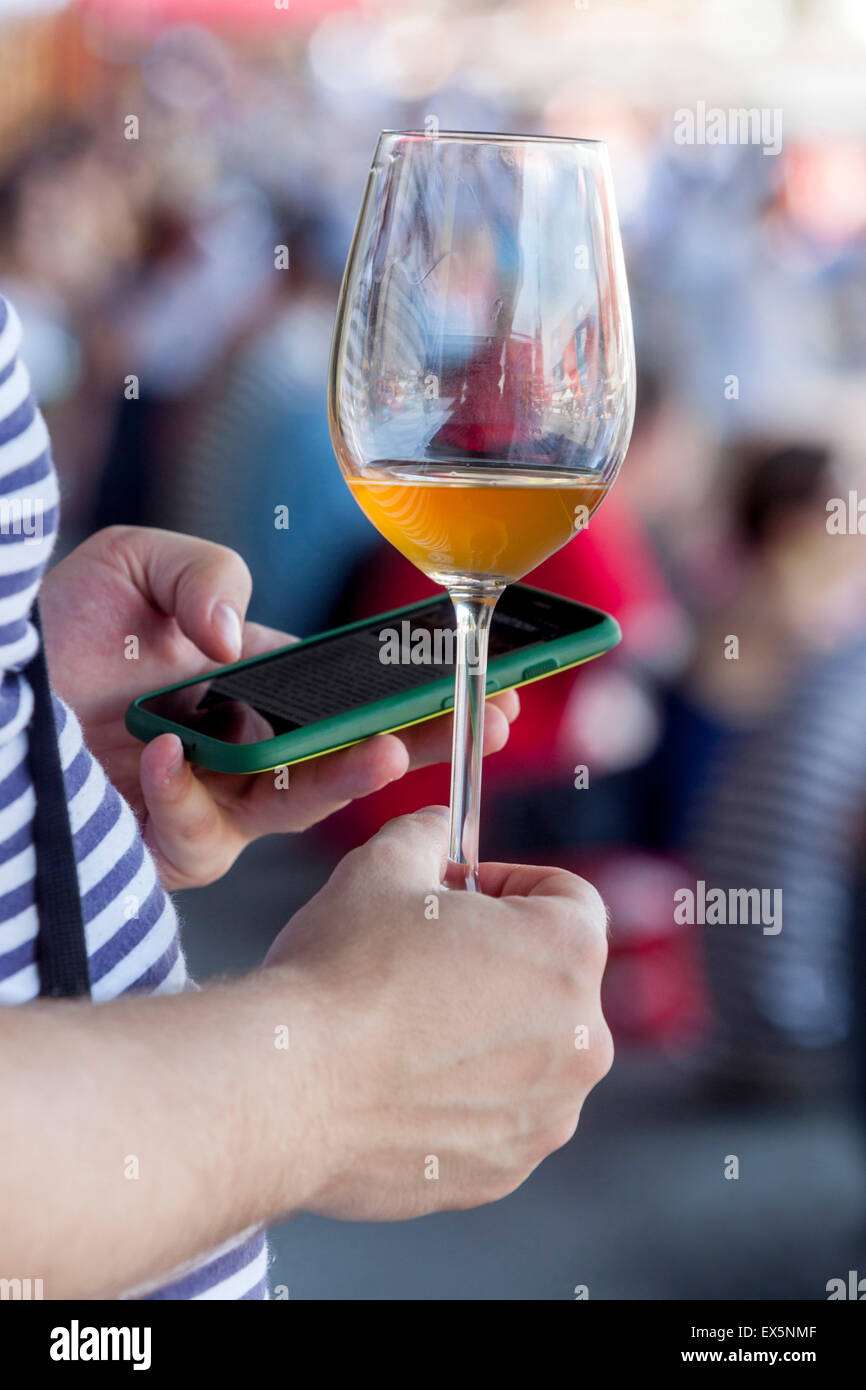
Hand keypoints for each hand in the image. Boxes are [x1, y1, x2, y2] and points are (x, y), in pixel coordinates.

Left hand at [39, 526, 518, 890]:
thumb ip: (204, 571)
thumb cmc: (67, 625)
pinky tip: (164, 754)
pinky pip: (200, 833)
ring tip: (383, 752)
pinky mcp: (173, 846)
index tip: (490, 679)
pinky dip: (185, 795)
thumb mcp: (137, 563)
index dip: (424, 689)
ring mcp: (221, 804)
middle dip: (428, 742)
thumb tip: (241, 638)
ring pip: (298, 807)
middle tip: (485, 723)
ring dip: (342, 779)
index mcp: (267, 687)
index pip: (361, 693)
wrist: (1, 674)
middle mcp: (256, 750)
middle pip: (356, 755)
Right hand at [266, 808, 612, 1218]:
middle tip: (419, 957)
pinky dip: (459, 1097)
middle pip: (549, 979)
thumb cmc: (338, 975)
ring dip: (479, 1031)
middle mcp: (580, 1040)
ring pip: (525, 1052)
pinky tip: (395, 1080)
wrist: (284, 1089)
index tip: (457, 896)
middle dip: (493, 961)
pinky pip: (496, 1115)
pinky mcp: (505, 1169)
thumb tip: (438, 829)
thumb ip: (428, 834)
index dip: (506, 883)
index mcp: (568, 953)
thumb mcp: (383, 864)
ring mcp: (547, 1114)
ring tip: (401, 1024)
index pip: (567, 896)